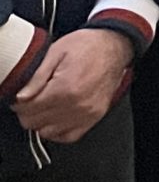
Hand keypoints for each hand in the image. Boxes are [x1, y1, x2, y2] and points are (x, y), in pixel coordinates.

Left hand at [13, 29, 130, 143]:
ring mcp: (88, 113)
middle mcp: (77, 104)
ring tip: (45, 107)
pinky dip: (58, 131)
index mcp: (65, 87)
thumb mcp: (56, 52)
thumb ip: (36, 77)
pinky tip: (57, 117)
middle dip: (28, 112)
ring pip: (49, 133)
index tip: (22, 98)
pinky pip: (69, 136)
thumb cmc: (88, 45)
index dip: (19, 103)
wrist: (115, 45)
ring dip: (42, 122)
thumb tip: (21, 97)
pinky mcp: (96, 116)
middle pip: (36, 123)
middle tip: (31, 101)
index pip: (28, 109)